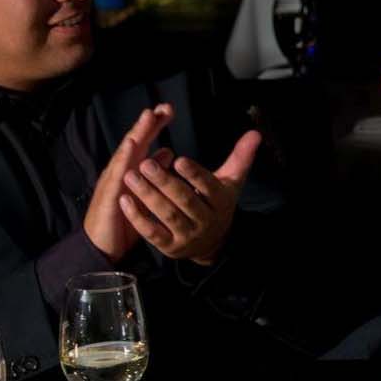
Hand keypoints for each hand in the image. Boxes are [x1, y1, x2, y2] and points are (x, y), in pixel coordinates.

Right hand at [84, 105, 174, 262]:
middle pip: (134, 142)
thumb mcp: (145, 194)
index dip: (153, 126)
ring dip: (137, 134)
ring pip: (125, 153)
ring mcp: (112, 181)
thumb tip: (168, 152)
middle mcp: (120, 172)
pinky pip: (117, 174)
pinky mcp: (108, 194)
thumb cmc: (124, 220)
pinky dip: (124, 158)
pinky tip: (131, 146)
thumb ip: (155, 173)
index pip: (143, 143)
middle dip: (147, 124)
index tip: (168, 110)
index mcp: (130, 170)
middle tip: (162, 107)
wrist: (104, 246)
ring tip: (147, 117)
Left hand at [119, 129, 262, 264]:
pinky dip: (138, 217)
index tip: (179, 159)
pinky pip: (152, 233)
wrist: (212, 243)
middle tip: (145, 164)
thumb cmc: (216, 203)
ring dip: (148, 196)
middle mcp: (205, 221)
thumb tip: (255, 133)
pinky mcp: (170, 247)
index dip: (195, 175)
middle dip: (164, 183)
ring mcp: (187, 236)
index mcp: (220, 201)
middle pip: (185, 201)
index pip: (208, 187)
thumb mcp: (230, 181)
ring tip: (131, 176)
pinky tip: (125, 200)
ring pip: (167, 216)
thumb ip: (241, 157)